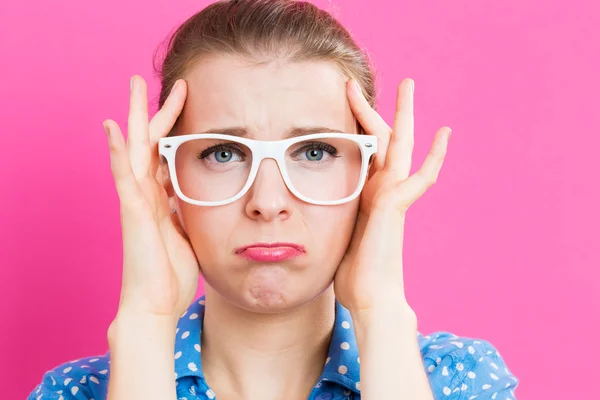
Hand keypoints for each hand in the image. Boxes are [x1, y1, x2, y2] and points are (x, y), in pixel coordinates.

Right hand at [102, 75, 198, 323]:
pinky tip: (112, 128)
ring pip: (133, 150)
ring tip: (133, 86)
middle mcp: (145, 195)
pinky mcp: (132, 214)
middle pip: (149, 143)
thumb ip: (185, 211)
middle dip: (156, 111)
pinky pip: (124, 177)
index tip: (189, 102)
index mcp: (159, 199)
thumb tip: (192, 196)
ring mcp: (136, 202)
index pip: (164, 153)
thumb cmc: (170, 274)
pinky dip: (117, 152)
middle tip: (166, 82)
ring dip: (134, 117)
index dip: (174, 127)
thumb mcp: (186, 234)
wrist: (155, 304)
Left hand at [334, 78, 450, 315]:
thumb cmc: (353, 274)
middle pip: (383, 141)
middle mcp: (383, 191)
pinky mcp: (396, 207)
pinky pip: (420, 176)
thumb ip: (336, 215)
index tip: (344, 104)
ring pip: (401, 146)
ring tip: (408, 86)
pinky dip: (433, 157)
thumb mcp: (337, 234)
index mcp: (368, 195)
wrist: (369, 298)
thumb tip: (310, 213)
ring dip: (404, 115)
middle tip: (366, 82)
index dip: (357, 127)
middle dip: (375, 110)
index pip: (366, 151)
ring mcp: (393, 197)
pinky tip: (443, 135)